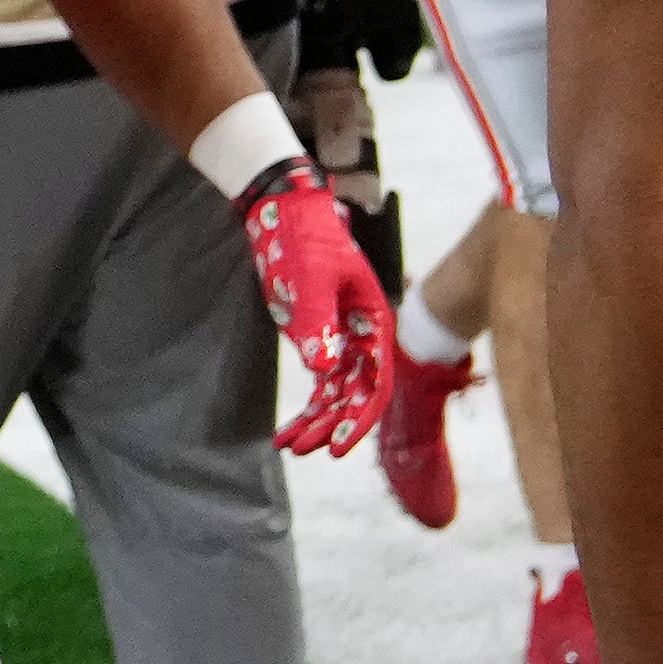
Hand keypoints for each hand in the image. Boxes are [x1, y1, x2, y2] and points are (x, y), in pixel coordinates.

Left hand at [240, 159, 389, 454]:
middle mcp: (363, 336)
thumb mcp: (312, 281)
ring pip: (336, 394)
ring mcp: (341, 339)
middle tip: (303, 450)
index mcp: (374, 322)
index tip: (338, 447)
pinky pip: (319, 383)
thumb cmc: (306, 241)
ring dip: (316, 422)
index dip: (359, 418)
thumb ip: (318, 325)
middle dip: (331, 425)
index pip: (377, 383)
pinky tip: (286, 430)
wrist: (285, 213)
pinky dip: (306, 407)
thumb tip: (323, 372)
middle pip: (355, 395)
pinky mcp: (318, 338)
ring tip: (289, 446)